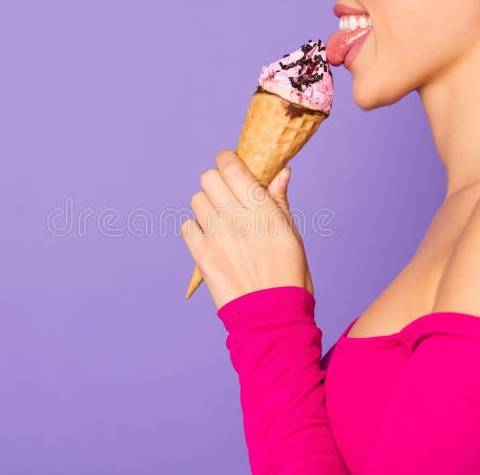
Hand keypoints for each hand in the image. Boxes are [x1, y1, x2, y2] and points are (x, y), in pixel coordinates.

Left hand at [181, 149, 313, 310]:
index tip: (228, 163)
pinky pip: (187, 227)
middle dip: (216, 182)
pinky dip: (196, 230)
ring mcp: (218, 238)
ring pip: (196, 200)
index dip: (226, 160)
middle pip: (209, 178)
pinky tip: (210, 241)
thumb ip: (280, 201)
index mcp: (265, 212)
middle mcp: (239, 220)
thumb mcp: (293, 236)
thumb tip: (282, 171)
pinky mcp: (202, 257)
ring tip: (219, 223)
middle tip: (225, 197)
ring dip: (206, 207)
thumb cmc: (289, 277)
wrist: (272, 319)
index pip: (232, 167)